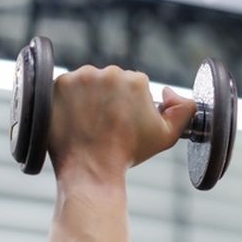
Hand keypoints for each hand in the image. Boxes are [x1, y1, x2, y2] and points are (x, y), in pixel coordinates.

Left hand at [48, 65, 195, 183]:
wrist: (92, 168)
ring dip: (90, 96)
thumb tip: (171, 93)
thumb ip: (183, 110)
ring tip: (92, 121)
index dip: (131, 103)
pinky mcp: (58, 84)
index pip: (134, 83)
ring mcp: (81, 77)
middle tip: (108, 122)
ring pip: (89, 81)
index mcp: (135, 81)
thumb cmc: (129, 153)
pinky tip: (76, 118)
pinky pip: (67, 85)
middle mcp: (108, 73)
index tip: (125, 119)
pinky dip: (70, 99)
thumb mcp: (167, 135)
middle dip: (110, 96)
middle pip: (111, 79)